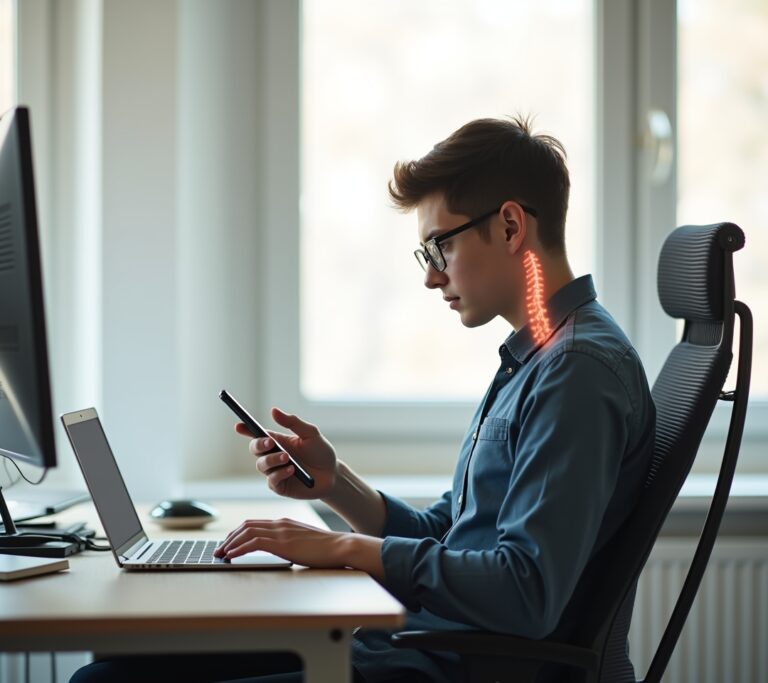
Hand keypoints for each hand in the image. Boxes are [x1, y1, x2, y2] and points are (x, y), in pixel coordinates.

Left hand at [213, 518, 347, 566]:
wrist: (340, 546)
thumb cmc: (326, 548)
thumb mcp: (304, 542)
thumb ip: (291, 542)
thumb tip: (283, 550)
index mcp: (285, 523)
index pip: (255, 523)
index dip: (238, 533)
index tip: (229, 543)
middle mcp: (280, 524)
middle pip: (247, 525)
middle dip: (230, 537)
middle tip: (219, 549)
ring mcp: (281, 532)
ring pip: (247, 532)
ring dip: (230, 543)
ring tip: (221, 554)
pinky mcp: (282, 543)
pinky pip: (254, 543)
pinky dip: (239, 549)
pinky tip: (232, 556)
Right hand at [236, 407, 336, 499]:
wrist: (333, 475)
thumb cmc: (321, 453)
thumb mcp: (310, 433)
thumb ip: (293, 422)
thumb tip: (273, 410)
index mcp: (278, 441)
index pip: (257, 434)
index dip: (246, 430)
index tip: (238, 426)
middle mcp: (273, 456)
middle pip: (254, 449)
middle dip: (259, 445)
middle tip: (270, 442)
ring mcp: (275, 471)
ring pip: (261, 465)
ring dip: (272, 460)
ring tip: (287, 458)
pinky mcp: (280, 486)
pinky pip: (272, 481)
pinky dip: (279, 474)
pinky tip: (292, 470)